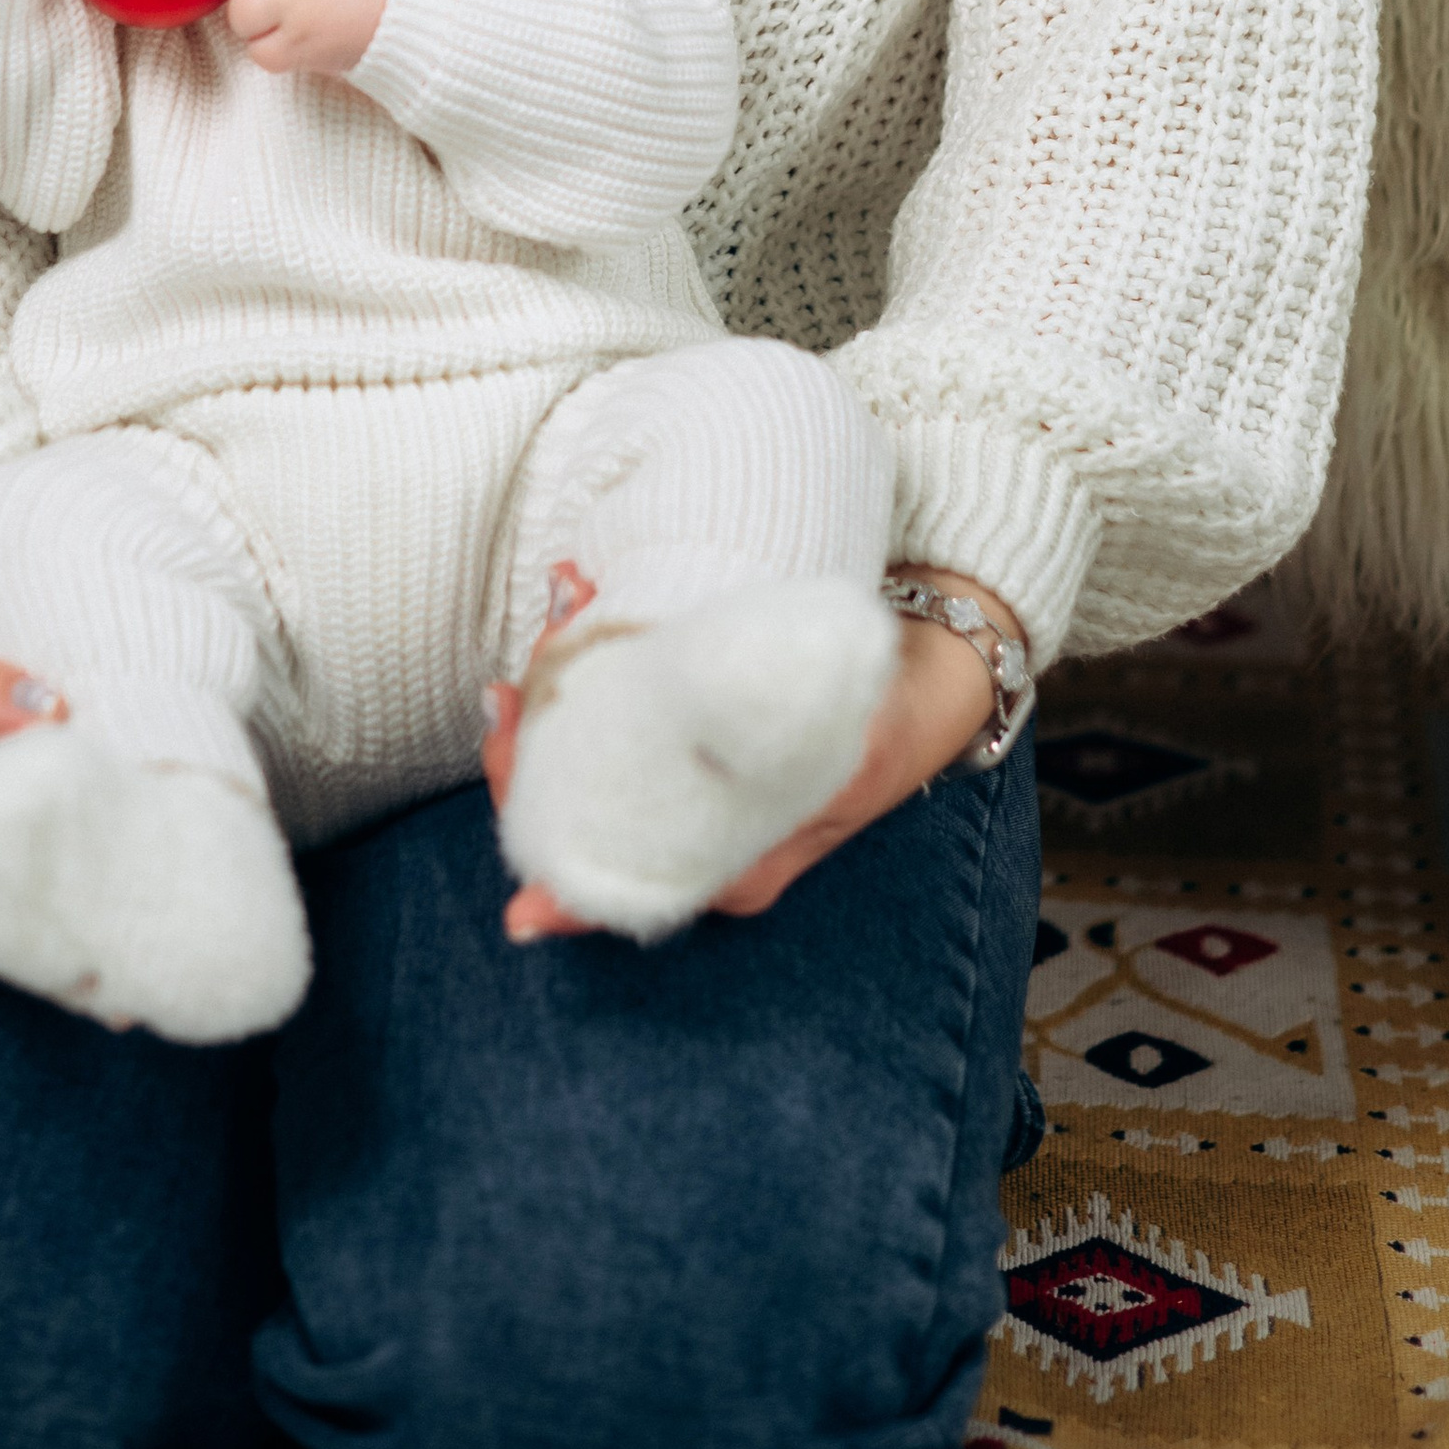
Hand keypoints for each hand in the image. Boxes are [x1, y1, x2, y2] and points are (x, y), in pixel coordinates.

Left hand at [481, 561, 1023, 942]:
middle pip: (572, 787)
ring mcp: (690, 774)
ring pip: (590, 731)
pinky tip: (592, 585)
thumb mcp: (832, 772)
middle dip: (543, 703)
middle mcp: (689, 827)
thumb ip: (753, 822)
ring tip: (575, 585)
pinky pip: (624, 693)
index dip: (525, 790)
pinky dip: (602, 638)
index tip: (500, 720)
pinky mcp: (696, 722)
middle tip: (551, 620)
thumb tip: (634, 852)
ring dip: (570, 655)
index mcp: (713, 864)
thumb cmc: (894, 720)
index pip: (583, 852)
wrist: (948, 659)